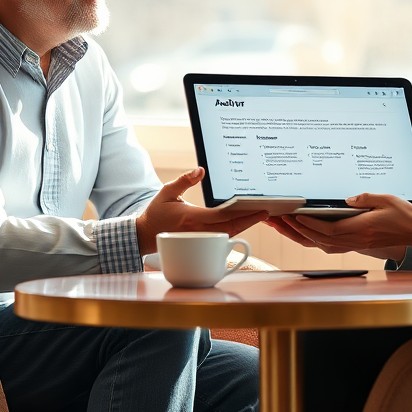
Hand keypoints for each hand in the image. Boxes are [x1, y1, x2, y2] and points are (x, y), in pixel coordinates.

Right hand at [135, 169, 268, 255]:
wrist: (146, 234)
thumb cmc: (157, 212)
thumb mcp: (167, 192)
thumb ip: (184, 180)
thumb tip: (201, 170)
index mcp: (191, 217)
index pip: (222, 216)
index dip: (242, 213)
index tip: (258, 208)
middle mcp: (198, 231)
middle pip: (231, 227)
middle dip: (250, 220)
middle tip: (266, 212)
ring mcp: (200, 239)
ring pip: (228, 234)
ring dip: (245, 226)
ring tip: (259, 216)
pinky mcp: (200, 242)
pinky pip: (221, 238)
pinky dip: (235, 231)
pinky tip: (244, 223)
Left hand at [277, 193, 411, 262]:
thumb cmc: (405, 215)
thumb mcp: (386, 199)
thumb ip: (365, 198)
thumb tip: (347, 199)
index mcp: (361, 228)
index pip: (327, 229)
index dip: (308, 224)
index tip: (293, 216)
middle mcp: (356, 240)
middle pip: (319, 238)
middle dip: (297, 230)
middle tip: (278, 221)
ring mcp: (357, 244)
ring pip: (323, 244)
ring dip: (303, 236)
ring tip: (285, 227)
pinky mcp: (358, 245)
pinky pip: (332, 245)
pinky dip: (316, 240)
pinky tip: (307, 234)